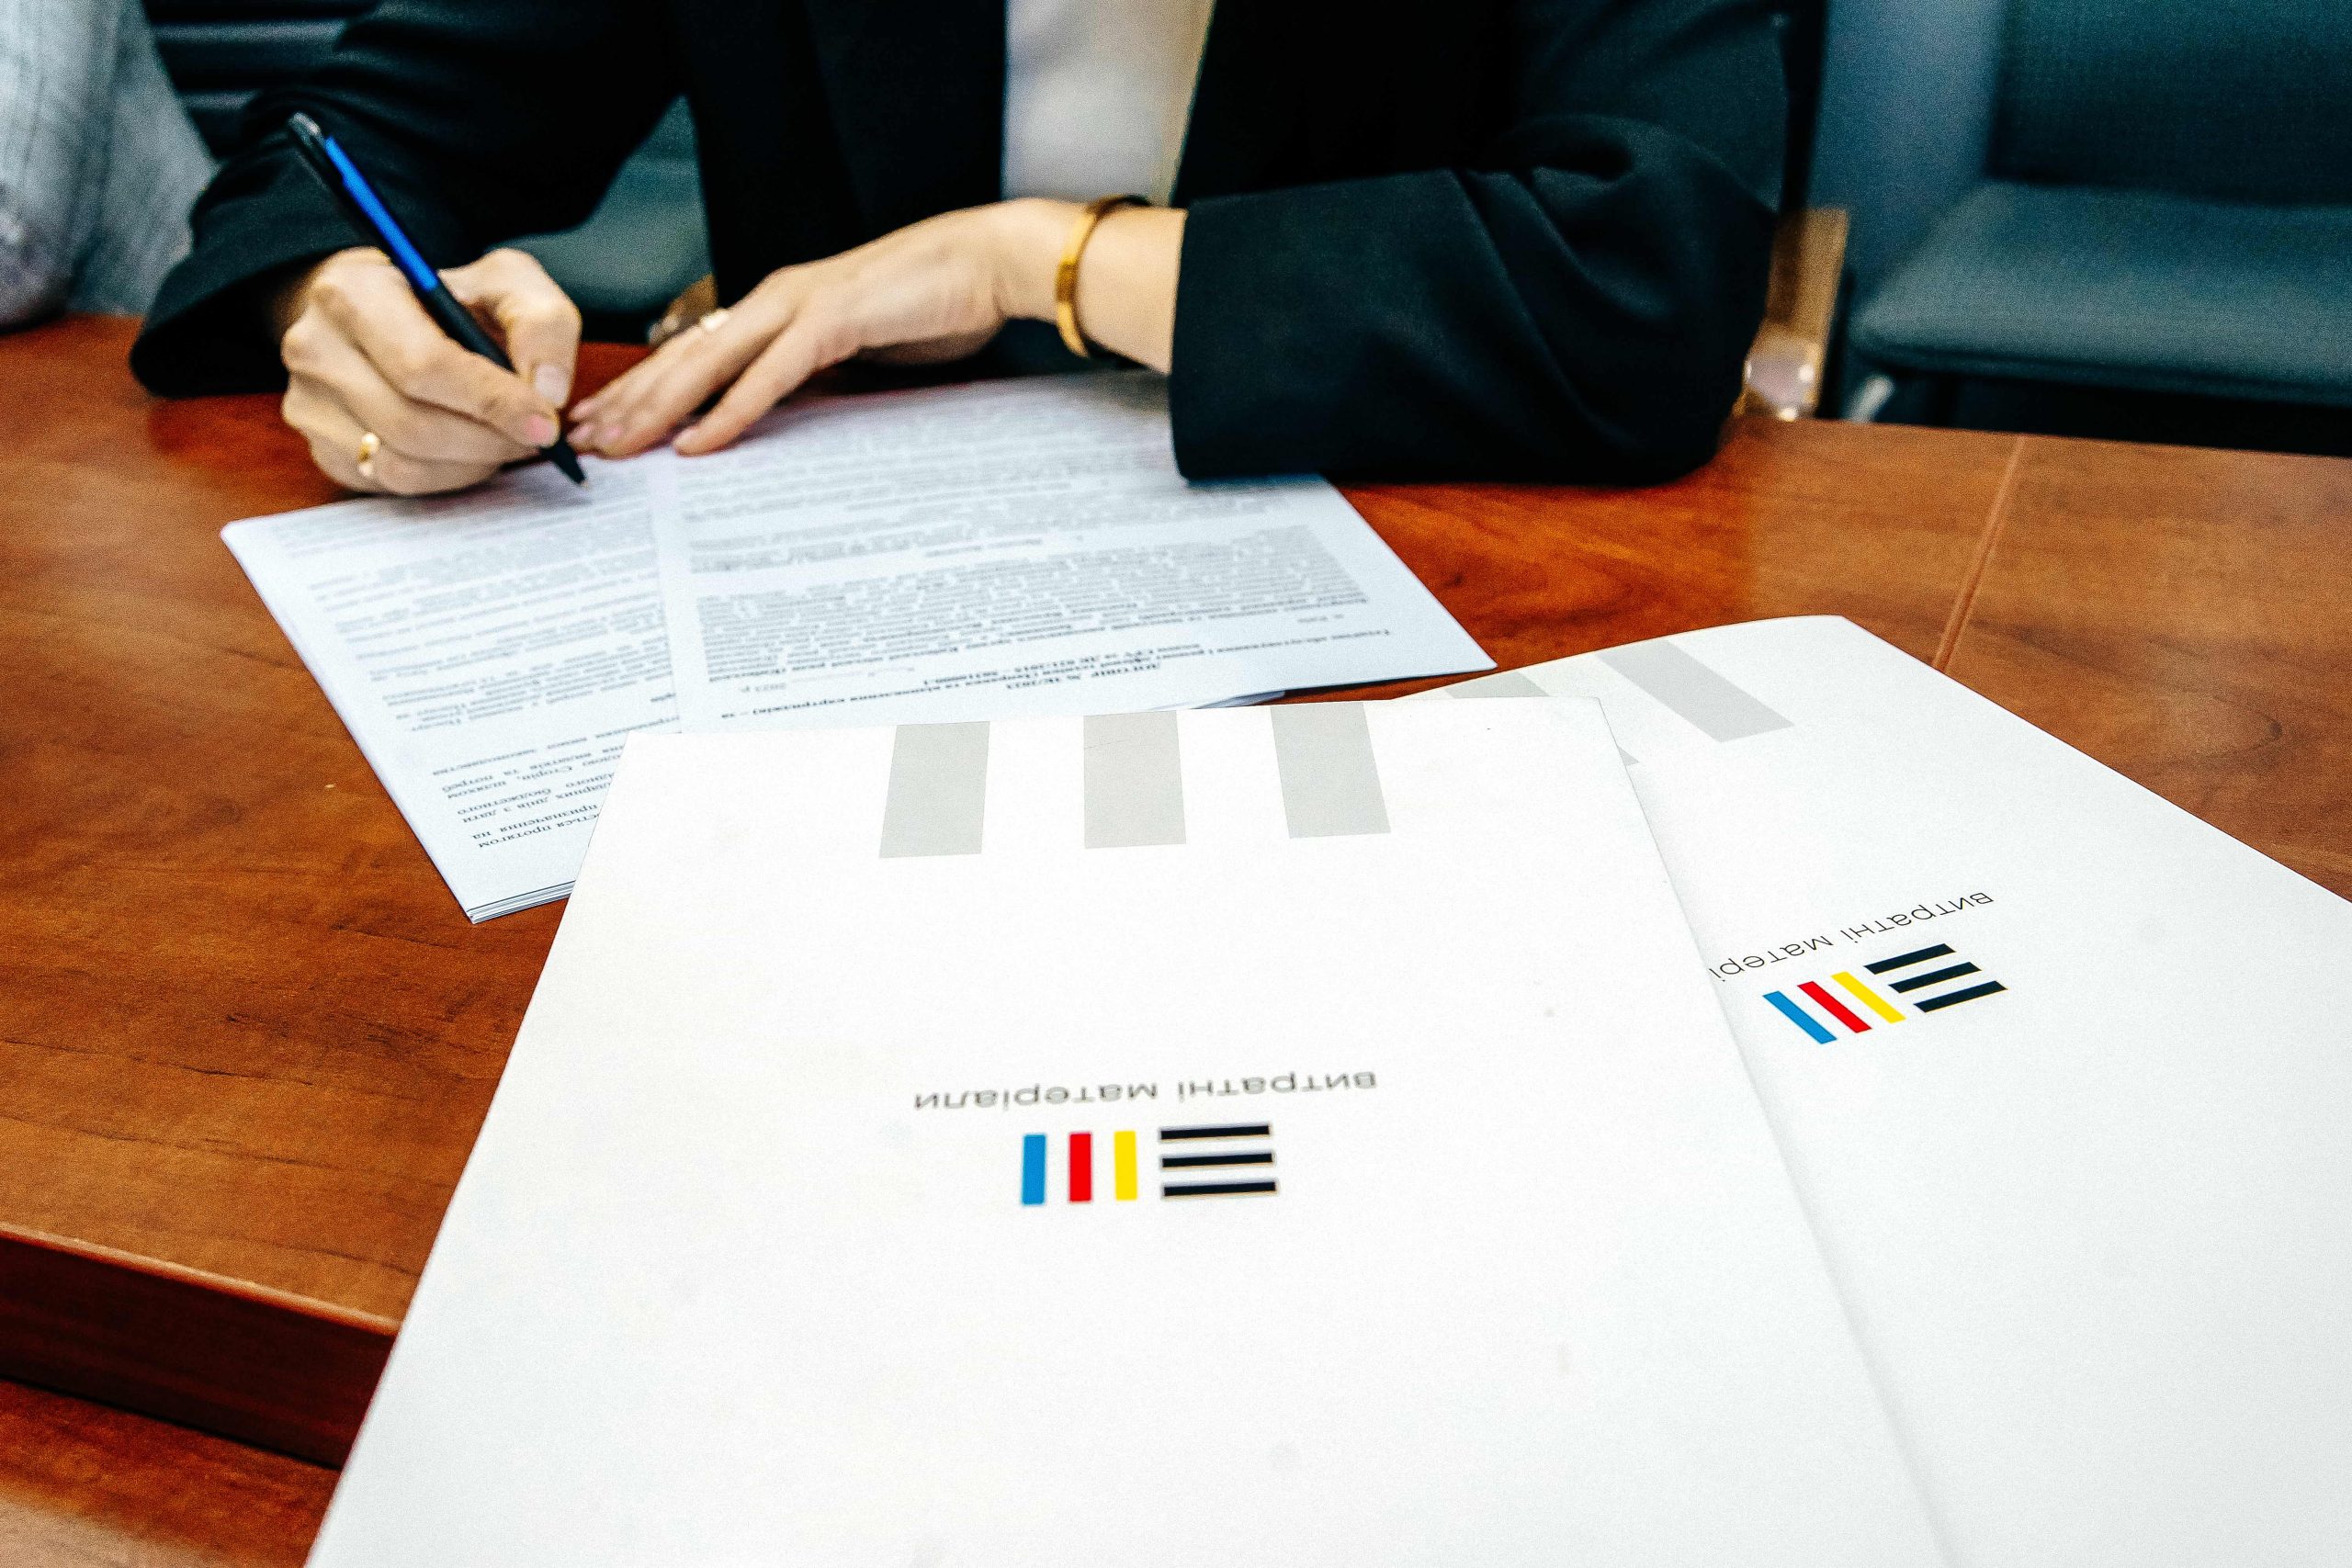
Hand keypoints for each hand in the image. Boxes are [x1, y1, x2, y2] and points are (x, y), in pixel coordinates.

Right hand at [276, 247, 579, 494]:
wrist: (390, 316)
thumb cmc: (449, 300)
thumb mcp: (506, 284)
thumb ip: (542, 323)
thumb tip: (547, 391)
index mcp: (353, 293)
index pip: (425, 366)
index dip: (493, 402)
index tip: (543, 421)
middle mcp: (315, 347)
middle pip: (415, 424)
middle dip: (489, 440)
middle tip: (533, 436)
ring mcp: (310, 403)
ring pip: (403, 464)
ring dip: (471, 463)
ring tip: (502, 439)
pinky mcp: (324, 448)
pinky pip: (393, 484)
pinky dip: (446, 477)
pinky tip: (467, 450)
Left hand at [569, 198, 1184, 459]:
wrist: (989, 261)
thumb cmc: (936, 304)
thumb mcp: (862, 347)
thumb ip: (819, 371)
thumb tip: (789, 410)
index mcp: (780, 306)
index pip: (695, 353)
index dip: (645, 389)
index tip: (606, 425)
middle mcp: (775, 301)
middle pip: (681, 358)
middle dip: (626, 402)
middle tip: (580, 443)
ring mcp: (799, 308)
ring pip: (707, 365)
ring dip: (656, 410)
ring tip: (616, 447)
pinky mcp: (831, 322)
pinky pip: (767, 378)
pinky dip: (727, 413)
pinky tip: (694, 445)